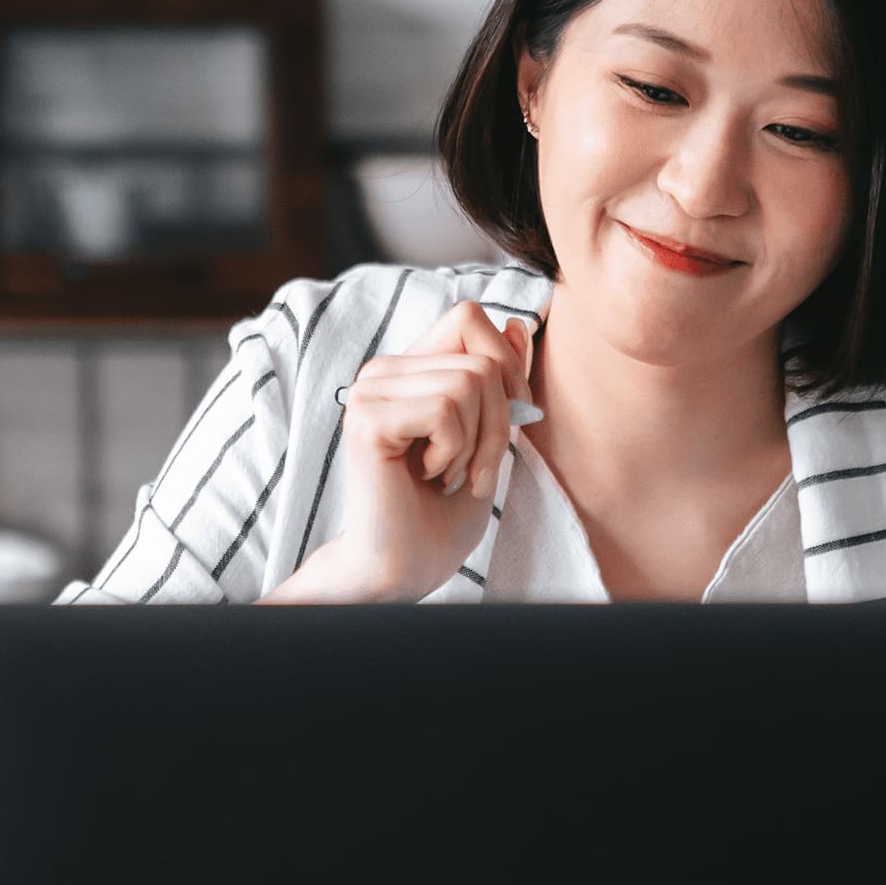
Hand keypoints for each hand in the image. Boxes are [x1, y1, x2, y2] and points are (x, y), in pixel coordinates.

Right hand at [324, 300, 535, 601]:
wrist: (407, 566)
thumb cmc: (444, 509)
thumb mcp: (491, 433)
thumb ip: (501, 378)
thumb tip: (519, 324)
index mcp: (408, 367)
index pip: (470, 318)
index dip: (506, 367)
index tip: (504, 427)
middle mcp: (382, 371)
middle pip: (481, 358)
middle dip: (500, 423)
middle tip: (473, 469)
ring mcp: (369, 392)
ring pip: (469, 382)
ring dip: (477, 443)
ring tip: (449, 474)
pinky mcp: (367, 419)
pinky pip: (446, 409)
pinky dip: (455, 451)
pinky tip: (430, 476)